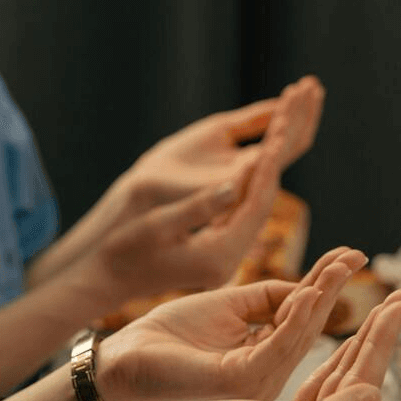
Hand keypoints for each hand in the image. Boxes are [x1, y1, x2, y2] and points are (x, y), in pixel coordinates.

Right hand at [27, 75, 324, 301]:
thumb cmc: (124, 252)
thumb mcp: (158, 227)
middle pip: (265, 202)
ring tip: (286, 127)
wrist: (107, 281)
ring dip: (270, 166)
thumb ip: (196, 209)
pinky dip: (254, 179)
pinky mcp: (222, 247)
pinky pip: (246, 208)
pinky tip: (260, 155)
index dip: (266, 167)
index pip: (256, 205)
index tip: (277, 132)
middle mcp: (233, 257)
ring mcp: (230, 254)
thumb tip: (233, 185)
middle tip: (292, 120)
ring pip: (259, 204)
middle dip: (277, 160)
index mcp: (221, 255)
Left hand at [96, 247, 365, 400]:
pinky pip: (276, 345)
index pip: (306, 316)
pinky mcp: (239, 380)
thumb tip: (309, 286)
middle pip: (311, 325)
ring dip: (321, 297)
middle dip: (335, 288)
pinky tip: (306, 293)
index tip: (352, 254)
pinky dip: (294, 318)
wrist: (126, 354)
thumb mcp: (230, 304)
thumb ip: (270, 297)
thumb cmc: (171, 332)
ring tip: (338, 266)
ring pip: (299, 334)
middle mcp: (269, 372)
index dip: (328, 284)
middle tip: (357, 255)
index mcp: (268, 356)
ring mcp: (256, 381)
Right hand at [158, 288, 400, 400]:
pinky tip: (352, 343)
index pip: (365, 382)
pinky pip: (326, 388)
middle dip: (383, 334)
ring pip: (347, 380)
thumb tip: (375, 394)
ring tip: (388, 311)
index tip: (400, 302)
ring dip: (366, 342)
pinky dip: (340, 359)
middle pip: (363, 379)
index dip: (383, 338)